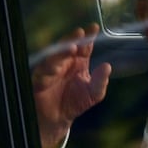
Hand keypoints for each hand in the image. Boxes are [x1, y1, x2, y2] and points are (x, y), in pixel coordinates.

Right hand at [32, 23, 110, 147]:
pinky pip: (43, 72)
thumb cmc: (75, 102)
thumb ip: (101, 81)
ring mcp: (51, 69)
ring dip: (61, 52)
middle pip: (68, 46)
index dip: (88, 37)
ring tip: (71, 48)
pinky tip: (56, 67)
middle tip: (80, 33)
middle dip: (73, 39)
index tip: (94, 28)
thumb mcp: (94, 94)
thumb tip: (107, 66)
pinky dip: (49, 68)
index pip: (84, 46)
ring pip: (54, 56)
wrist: (58, 119)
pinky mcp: (39, 79)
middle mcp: (64, 62)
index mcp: (78, 62)